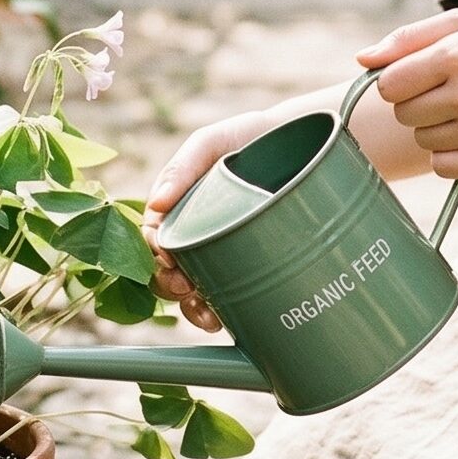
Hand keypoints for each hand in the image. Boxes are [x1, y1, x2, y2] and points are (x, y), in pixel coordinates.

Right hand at [143, 106, 283, 330]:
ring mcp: (221, 251)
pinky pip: (227, 297)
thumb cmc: (251, 137)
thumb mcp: (213, 142)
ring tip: (208, 315)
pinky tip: (226, 320)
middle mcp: (195, 233)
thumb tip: (156, 204)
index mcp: (178, 207)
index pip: (153, 236)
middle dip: (168, 285)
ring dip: (192, 309)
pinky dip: (221, 313)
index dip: (152, 252)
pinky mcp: (249, 266)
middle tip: (184, 286)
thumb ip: (184, 166)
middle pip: (167, 269)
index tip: (167, 257)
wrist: (305, 142)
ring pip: (193, 291)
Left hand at [358, 10, 457, 177]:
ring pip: (422, 139)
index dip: (397, 81)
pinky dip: (450, 154)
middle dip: (417, 103)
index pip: (389, 84)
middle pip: (402, 113)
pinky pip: (441, 166)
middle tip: (449, 91)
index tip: (418, 77)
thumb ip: (408, 38)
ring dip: (435, 127)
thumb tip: (360, 59)